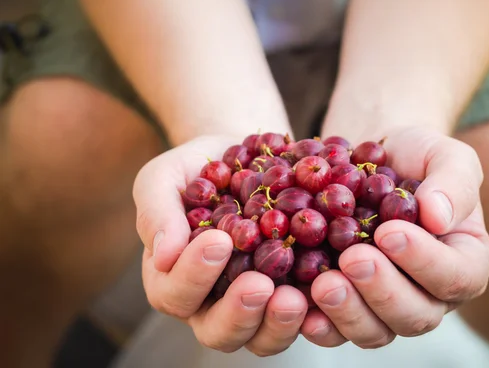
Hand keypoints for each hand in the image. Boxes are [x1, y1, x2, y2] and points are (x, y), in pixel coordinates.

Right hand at [133, 135, 307, 355]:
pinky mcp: (293, 293)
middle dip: (239, 313)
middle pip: (218, 332)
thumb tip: (163, 255)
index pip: (175, 294)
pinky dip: (316, 313)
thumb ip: (156, 213)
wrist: (245, 155)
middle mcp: (212, 302)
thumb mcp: (165, 178)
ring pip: (261, 338)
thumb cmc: (198, 169)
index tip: (219, 241)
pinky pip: (304, 318)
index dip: (194, 276)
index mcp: (174, 279)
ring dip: (277, 324)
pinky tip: (327, 289)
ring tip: (294, 298)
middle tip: (260, 284)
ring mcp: (255, 303)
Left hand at [300, 126, 488, 346]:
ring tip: (323, 283)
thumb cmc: (414, 156)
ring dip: (349, 312)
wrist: (371, 160)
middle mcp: (428, 294)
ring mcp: (385, 306)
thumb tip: (439, 217)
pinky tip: (299, 305)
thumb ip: (453, 182)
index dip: (424, 261)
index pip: (455, 277)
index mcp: (463, 262)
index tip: (389, 232)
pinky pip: (336, 330)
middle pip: (415, 316)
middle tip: (352, 259)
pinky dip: (319, 323)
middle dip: (382, 292)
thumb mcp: (444, 154)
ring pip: (376, 332)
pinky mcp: (347, 306)